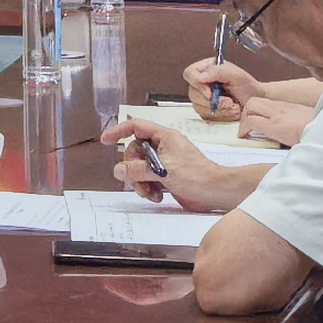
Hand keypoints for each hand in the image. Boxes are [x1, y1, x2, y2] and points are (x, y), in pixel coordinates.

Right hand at [108, 115, 261, 214]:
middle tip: (138, 182)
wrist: (216, 192)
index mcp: (164, 137)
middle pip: (135, 152)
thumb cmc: (196, 176)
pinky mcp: (168, 176)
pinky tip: (158, 196)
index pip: (135, 126)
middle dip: (133, 169)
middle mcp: (163, 146)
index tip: (106, 140)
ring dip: (141, 182)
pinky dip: (149, 188)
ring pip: (140, 167)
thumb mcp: (162, 172)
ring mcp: (166, 161)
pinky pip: (149, 178)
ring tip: (151, 193)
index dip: (119, 130)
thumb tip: (118, 170)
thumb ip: (137, 170)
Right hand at [181, 60, 319, 147]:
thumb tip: (200, 77)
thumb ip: (218, 72)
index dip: (197, 84)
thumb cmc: (248, 86)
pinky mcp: (207, 111)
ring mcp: (203, 98)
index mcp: (206, 68)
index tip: (211, 91)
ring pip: (199, 107)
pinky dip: (221, 116)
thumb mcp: (236, 74)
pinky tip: (232, 112)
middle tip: (230, 102)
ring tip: (234, 106)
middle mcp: (202, 83)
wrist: (256, 101)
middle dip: (213, 101)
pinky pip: (206, 117)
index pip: (190, 74)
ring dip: (219, 109)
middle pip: (193, 93)